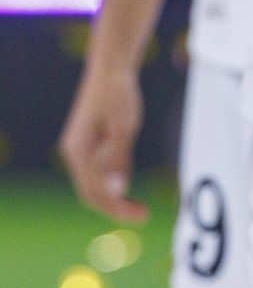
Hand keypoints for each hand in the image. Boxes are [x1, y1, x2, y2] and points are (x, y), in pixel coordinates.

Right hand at [59, 64, 147, 223]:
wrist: (111, 71)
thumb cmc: (119, 96)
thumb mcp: (124, 128)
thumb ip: (118, 158)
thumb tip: (117, 189)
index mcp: (79, 151)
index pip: (95, 192)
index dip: (118, 208)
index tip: (142, 216)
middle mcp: (74, 153)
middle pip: (91, 193)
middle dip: (115, 208)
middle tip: (144, 216)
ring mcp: (80, 150)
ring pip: (94, 185)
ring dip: (114, 199)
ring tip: (139, 209)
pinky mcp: (89, 145)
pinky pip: (98, 173)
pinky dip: (113, 185)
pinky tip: (129, 189)